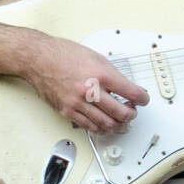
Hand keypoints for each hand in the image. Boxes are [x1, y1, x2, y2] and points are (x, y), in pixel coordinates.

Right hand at [26, 35, 149, 133]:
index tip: (144, 99)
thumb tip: (127, 87)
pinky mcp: (68, 111)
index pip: (131, 92)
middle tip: (133, 111)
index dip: (143, 98)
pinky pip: (89, 127)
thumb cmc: (63, 54)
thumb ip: (113, 74)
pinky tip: (105, 124)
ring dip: (119, 125)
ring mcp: (78, 103)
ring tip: (121, 120)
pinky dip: (101, 129)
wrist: (39, 59)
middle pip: (121, 113)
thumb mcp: (96, 57)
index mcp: (100, 75)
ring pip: (107, 124)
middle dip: (132, 114)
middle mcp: (90, 91)